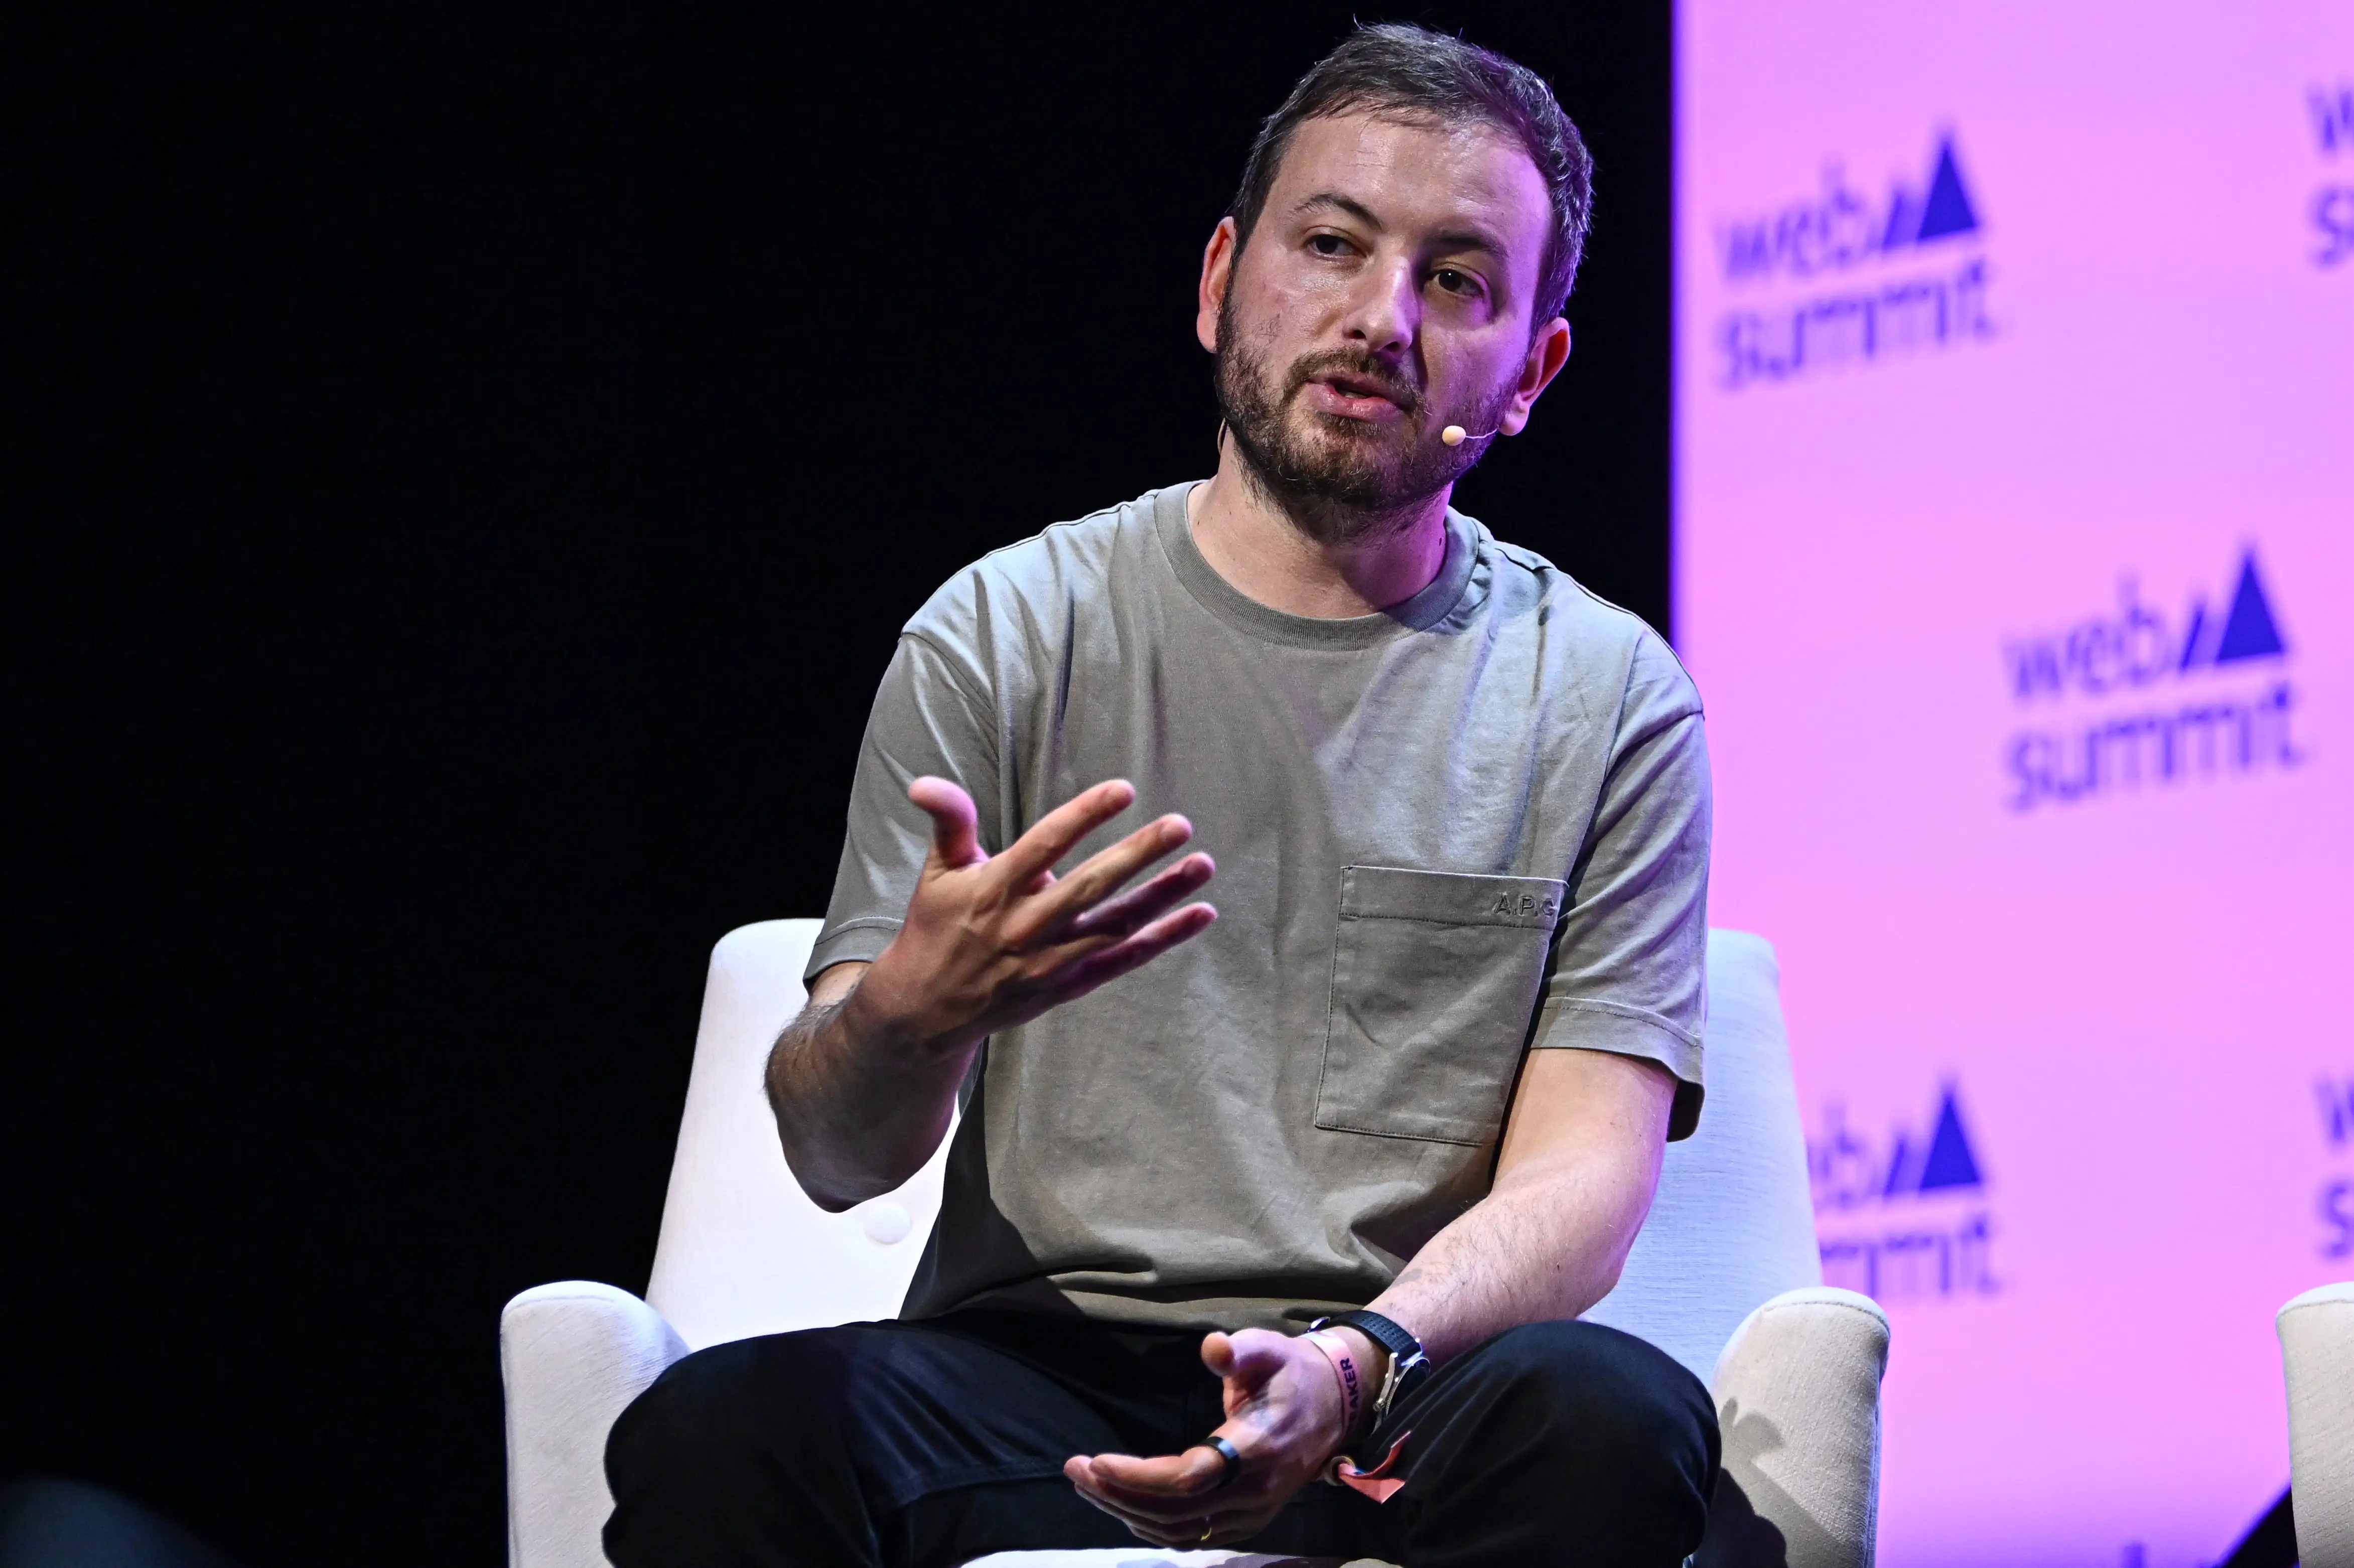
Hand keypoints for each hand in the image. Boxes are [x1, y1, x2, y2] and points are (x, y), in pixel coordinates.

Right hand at [851, 777, 1216, 1058]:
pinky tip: (1201, 914)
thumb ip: (949, 821)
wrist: (926, 1010)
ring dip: (1163, 895)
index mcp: (996, 889)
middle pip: (1091, 886)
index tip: (1124, 790)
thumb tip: (924, 782)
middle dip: (1138, 854)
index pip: (1045, 845)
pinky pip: (1125, 960)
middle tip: (1180, 824)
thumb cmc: (937, 928)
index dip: (1085, 816)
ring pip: (1117, 924)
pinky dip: (1165, 938)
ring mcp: (1051, 960)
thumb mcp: (938, 870)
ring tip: (1203, 865)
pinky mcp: (1068, 985)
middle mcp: (1027, 925)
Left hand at [1063, 1329, 1355, 1548]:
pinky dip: (1154, 1527)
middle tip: (1075, 1468)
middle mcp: (1253, 1491)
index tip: (1096, 1459)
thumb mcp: (1269, 1349)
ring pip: (1180, 1531)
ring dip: (1128, 1512)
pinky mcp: (1248, 1521)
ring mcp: (1252, 1513)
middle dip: (1118, 1494)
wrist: (1337, 1406)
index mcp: (1255, 1448)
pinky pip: (1194, 1538)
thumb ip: (1240, 1350)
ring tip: (1089, 1484)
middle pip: (1174, 1511)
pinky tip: (1124, 1507)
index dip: (1138, 1477)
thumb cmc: (1292, 1372)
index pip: (1187, 1478)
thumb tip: (1212, 1347)